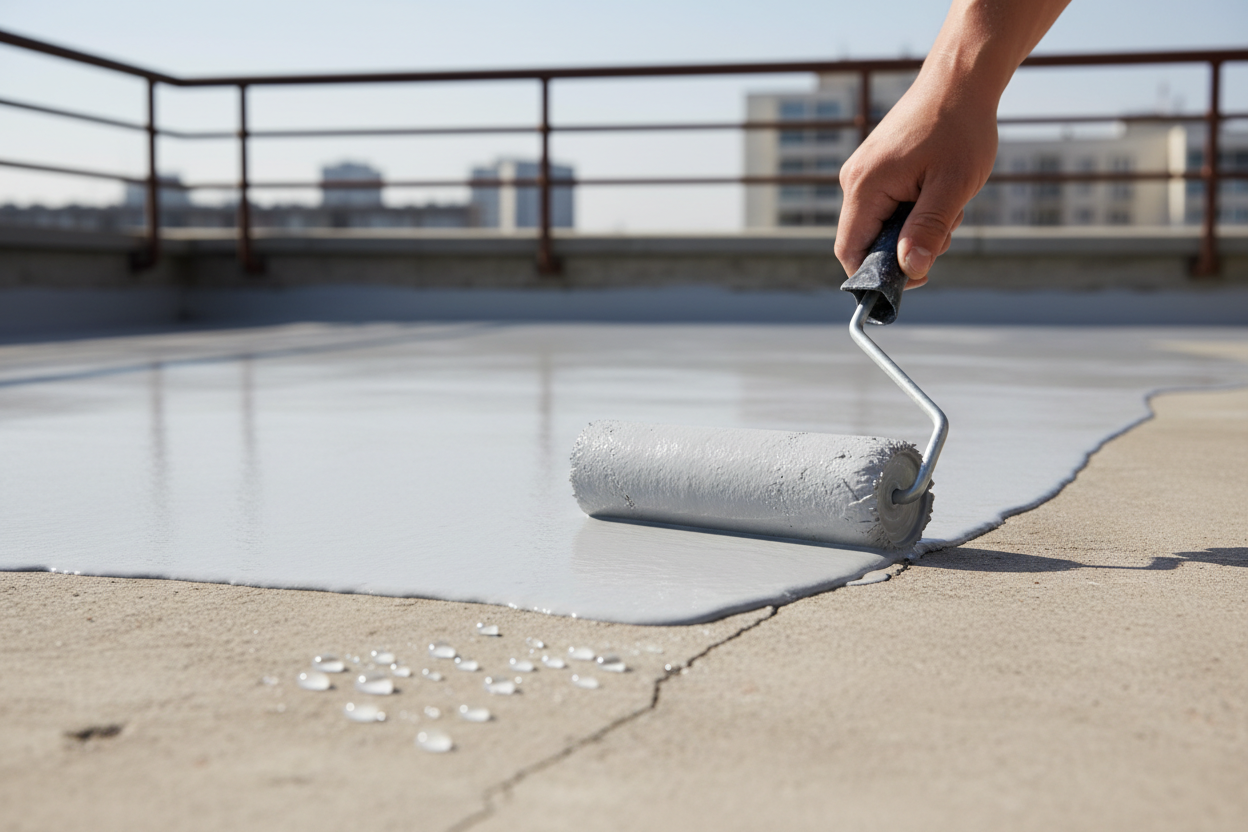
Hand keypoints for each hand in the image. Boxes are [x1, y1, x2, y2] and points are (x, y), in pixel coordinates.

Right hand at [835, 75, 997, 288]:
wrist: (960, 80)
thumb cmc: (960, 127)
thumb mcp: (952, 186)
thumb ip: (928, 230)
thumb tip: (910, 271)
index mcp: (864, 187)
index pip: (850, 252)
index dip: (876, 277)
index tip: (915, 279)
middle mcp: (854, 181)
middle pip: (867, 241)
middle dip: (905, 249)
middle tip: (945, 234)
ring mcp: (864, 174)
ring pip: (881, 225)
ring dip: (916, 230)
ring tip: (949, 205)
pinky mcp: (877, 169)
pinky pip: (888, 207)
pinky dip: (915, 211)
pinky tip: (940, 192)